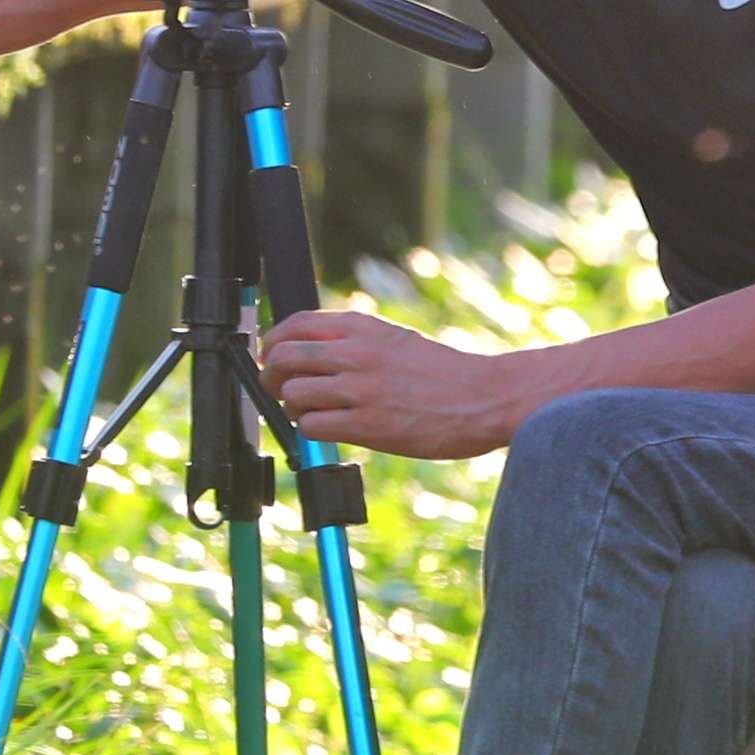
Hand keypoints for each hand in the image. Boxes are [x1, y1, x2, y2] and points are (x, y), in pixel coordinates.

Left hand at [262, 310, 530, 463]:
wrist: (484, 397)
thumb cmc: (445, 373)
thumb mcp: (396, 339)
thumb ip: (356, 341)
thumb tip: (313, 351)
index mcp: (364, 327)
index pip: (295, 324)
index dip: (273, 342)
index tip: (270, 357)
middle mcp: (357, 352)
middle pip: (284, 357)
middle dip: (271, 377)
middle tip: (277, 390)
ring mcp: (361, 389)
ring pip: (293, 393)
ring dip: (292, 407)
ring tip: (309, 414)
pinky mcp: (368, 425)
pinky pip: (312, 426)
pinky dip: (311, 430)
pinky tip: (327, 430)